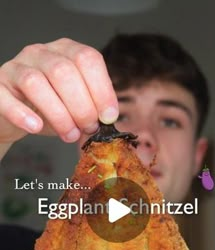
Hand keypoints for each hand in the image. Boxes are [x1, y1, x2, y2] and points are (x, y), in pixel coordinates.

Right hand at [0, 38, 118, 148]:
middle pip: (64, 71)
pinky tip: (36, 127)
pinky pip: (6, 97)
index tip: (108, 117)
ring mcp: (16, 67)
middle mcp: (40, 53)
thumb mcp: (74, 106)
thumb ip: (91, 108)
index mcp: (65, 51)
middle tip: (88, 128)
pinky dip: (22, 114)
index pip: (87, 59)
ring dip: (59, 114)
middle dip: (82, 106)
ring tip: (69, 135)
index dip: (101, 89)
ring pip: (36, 83)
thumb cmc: (47, 110)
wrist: (13, 117)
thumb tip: (108, 120)